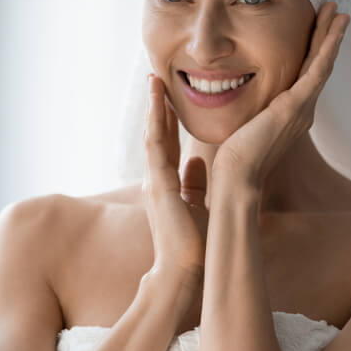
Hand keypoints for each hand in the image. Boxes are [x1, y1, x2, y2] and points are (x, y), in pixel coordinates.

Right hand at [142, 73, 208, 283]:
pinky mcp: (158, 185)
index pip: (166, 144)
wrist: (183, 272)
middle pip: (156, 134)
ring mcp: (155, 181)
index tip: (167, 96)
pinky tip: (158, 104)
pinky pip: (155, 146)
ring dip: (153, 107)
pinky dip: (156, 123)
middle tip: (155, 78)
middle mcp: (157, 179)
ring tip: (154, 81)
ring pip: (152, 135)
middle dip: (156, 106)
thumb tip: (197, 162)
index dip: (166, 119)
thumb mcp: (198, 206)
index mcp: (167, 184)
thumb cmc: (192, 246)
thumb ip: (195, 184)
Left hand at [211, 1, 349, 190]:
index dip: (311, 52)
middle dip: (326, 39)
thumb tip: (226, 96)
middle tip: (335, 13)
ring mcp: (302, 108)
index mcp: (289, 114)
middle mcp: (302, 110)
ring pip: (322, 63)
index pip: (303, 76)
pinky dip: (328, 46)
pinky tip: (334, 27)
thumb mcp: (241, 125)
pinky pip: (318, 68)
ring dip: (331, 36)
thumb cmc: (232, 157)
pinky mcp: (297, 105)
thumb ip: (245, 111)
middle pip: (317, 66)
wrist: (236, 176)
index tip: (315, 30)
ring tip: (339, 12)